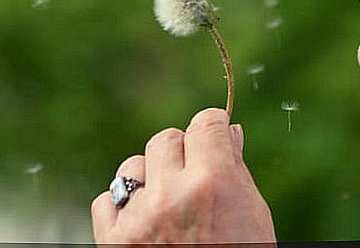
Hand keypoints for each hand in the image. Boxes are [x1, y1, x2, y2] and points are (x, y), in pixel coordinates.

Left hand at [91, 107, 277, 244]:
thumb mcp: (252, 217)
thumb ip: (236, 171)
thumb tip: (230, 132)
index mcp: (213, 183)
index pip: (205, 123)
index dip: (213, 128)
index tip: (214, 136)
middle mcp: (172, 194)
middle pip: (167, 139)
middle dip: (183, 153)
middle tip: (195, 176)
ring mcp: (137, 219)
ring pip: (133, 166)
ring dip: (151, 179)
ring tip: (169, 205)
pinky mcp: (111, 241)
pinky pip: (106, 200)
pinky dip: (123, 208)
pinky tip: (145, 223)